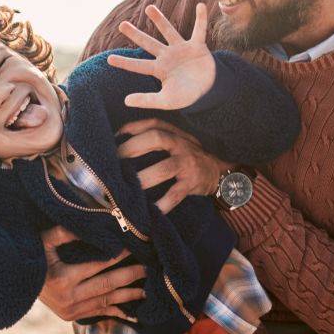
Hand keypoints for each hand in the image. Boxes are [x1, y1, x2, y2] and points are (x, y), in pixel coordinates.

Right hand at [37, 225, 146, 320]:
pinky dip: (114, 312)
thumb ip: (63, 233)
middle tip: (148, 268)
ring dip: (127, 296)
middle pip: (107, 286)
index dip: (118, 256)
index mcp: (62, 278)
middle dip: (130, 276)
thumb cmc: (30, 258)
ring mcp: (70, 310)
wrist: (15, 284)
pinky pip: (97, 313)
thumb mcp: (43, 241)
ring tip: (146, 290)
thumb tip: (87, 227)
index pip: (98, 265)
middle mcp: (69, 298)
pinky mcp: (70, 317)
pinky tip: (131, 314)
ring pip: (105, 302)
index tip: (133, 247)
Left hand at [107, 3, 216, 110]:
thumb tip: (126, 101)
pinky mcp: (197, 46)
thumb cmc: (186, 96)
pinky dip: (201, 19)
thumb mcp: (166, 101)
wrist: (209, 91)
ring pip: (168, 31)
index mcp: (159, 70)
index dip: (125, 62)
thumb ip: (147, 100)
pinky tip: (200, 5)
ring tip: (149, 8)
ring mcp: (181, 49)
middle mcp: (167, 56)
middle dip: (135, 34)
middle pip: (148, 43)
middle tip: (121, 24)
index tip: (109, 59)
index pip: (138, 66)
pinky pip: (199, 30)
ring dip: (160, 20)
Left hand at [115, 118, 231, 213]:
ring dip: (144, 178)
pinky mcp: (193, 182)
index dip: (131, 128)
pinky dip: (163, 203)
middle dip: (132, 147)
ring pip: (164, 168)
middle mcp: (180, 143)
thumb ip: (155, 138)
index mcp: (173, 132)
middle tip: (115, 162)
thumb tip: (119, 142)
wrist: (219, 171)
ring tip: (128, 188)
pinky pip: (176, 193)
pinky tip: (151, 210)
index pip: (151, 123)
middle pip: (156, 138)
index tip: (113, 138)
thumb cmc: (187, 155)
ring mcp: (187, 162)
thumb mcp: (175, 141)